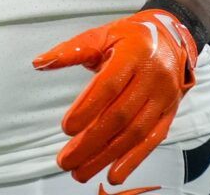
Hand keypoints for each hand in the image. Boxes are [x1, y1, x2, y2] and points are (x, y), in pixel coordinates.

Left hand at [32, 8, 199, 182]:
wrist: (171, 37)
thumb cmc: (129, 37)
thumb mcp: (100, 35)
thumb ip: (70, 51)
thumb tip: (39, 63)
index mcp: (133, 55)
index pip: (109, 86)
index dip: (87, 109)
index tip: (66, 129)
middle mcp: (152, 77)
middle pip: (120, 116)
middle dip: (91, 142)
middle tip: (66, 160)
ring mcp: (163, 97)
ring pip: (135, 133)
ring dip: (107, 156)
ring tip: (81, 172)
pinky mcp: (169, 112)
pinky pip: (152, 140)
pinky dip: (133, 160)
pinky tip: (114, 174)